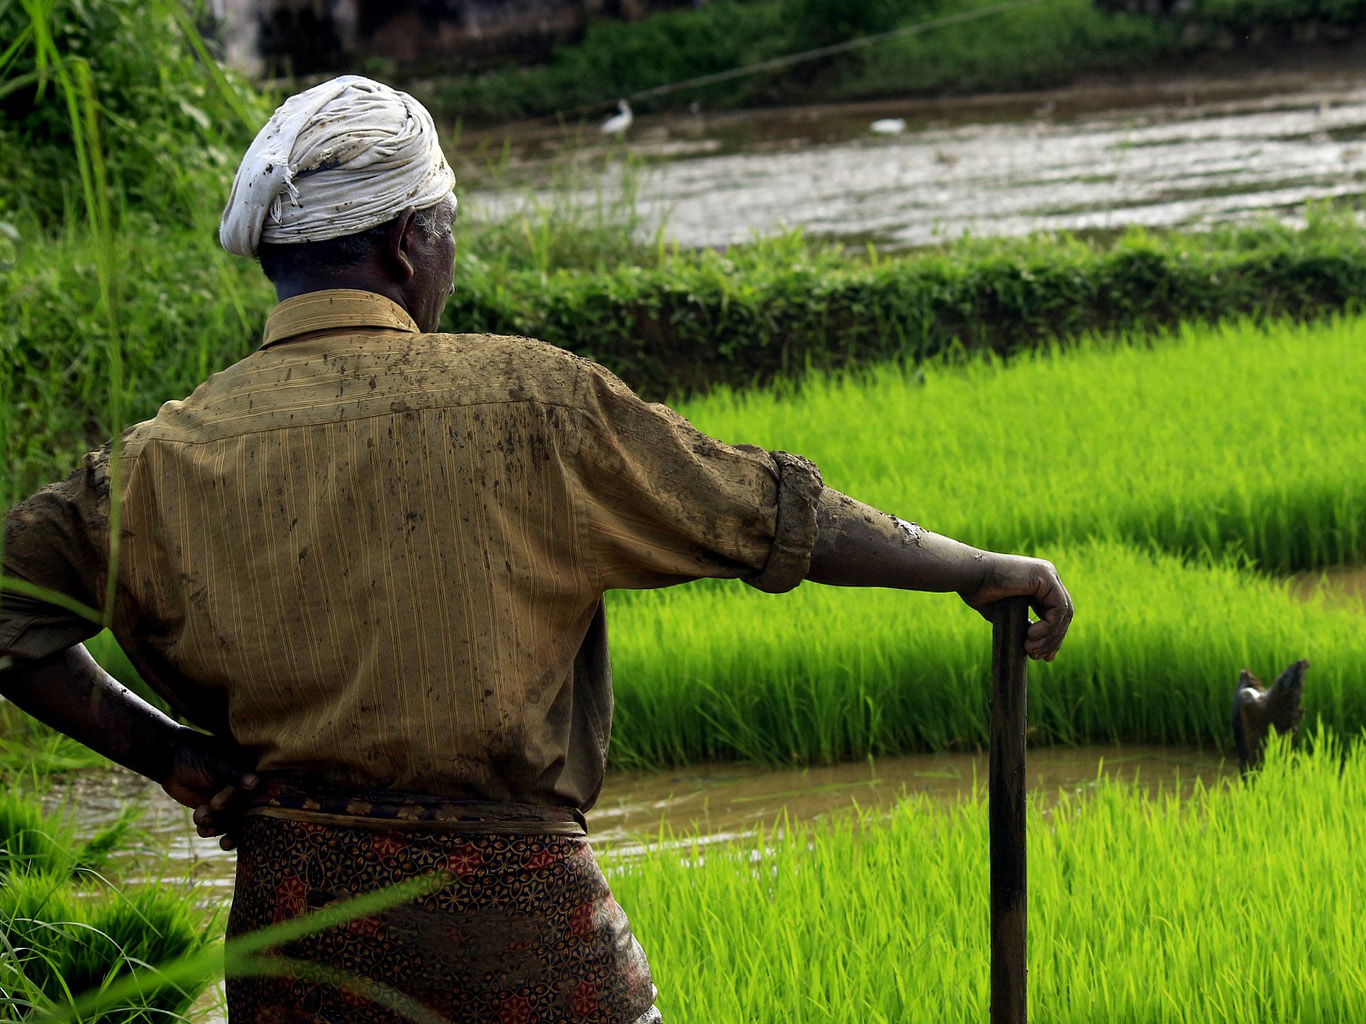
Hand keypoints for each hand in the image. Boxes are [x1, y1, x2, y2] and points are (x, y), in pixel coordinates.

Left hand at [159, 729, 259, 850]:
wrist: (170, 762)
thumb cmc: (197, 755)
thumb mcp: (217, 764)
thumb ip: (235, 775)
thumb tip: (256, 783)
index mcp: (250, 775)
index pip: (260, 795)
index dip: (255, 810)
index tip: (246, 819)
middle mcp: (242, 791)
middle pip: (247, 815)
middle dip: (237, 828)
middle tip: (228, 841)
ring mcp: (228, 802)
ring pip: (229, 823)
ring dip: (218, 827)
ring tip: (205, 825)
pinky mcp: (212, 811)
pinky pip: (214, 826)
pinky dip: (207, 829)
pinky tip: (201, 827)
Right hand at [957, 552, 1072, 661]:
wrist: (968, 576)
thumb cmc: (978, 591)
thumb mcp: (1006, 613)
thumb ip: (1023, 623)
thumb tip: (1035, 644)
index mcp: (1039, 582)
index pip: (1057, 612)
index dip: (1053, 636)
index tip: (1044, 657)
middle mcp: (1047, 576)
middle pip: (1063, 614)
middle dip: (1053, 639)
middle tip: (1039, 658)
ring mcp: (1048, 574)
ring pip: (1064, 613)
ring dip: (1050, 637)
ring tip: (1032, 650)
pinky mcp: (1045, 576)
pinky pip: (1058, 608)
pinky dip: (1048, 626)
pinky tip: (1031, 636)